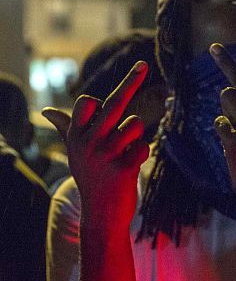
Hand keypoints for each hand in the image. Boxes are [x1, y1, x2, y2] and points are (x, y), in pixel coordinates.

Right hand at [42, 62, 149, 227]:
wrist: (101, 216)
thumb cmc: (91, 178)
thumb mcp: (75, 153)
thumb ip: (66, 129)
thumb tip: (46, 112)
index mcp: (76, 136)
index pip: (85, 102)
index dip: (98, 99)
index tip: (107, 93)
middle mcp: (89, 143)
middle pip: (114, 103)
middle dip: (131, 81)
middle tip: (143, 64)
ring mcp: (106, 155)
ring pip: (135, 124)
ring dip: (136, 135)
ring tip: (125, 151)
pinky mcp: (124, 168)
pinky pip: (144, 145)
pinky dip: (143, 152)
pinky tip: (132, 165)